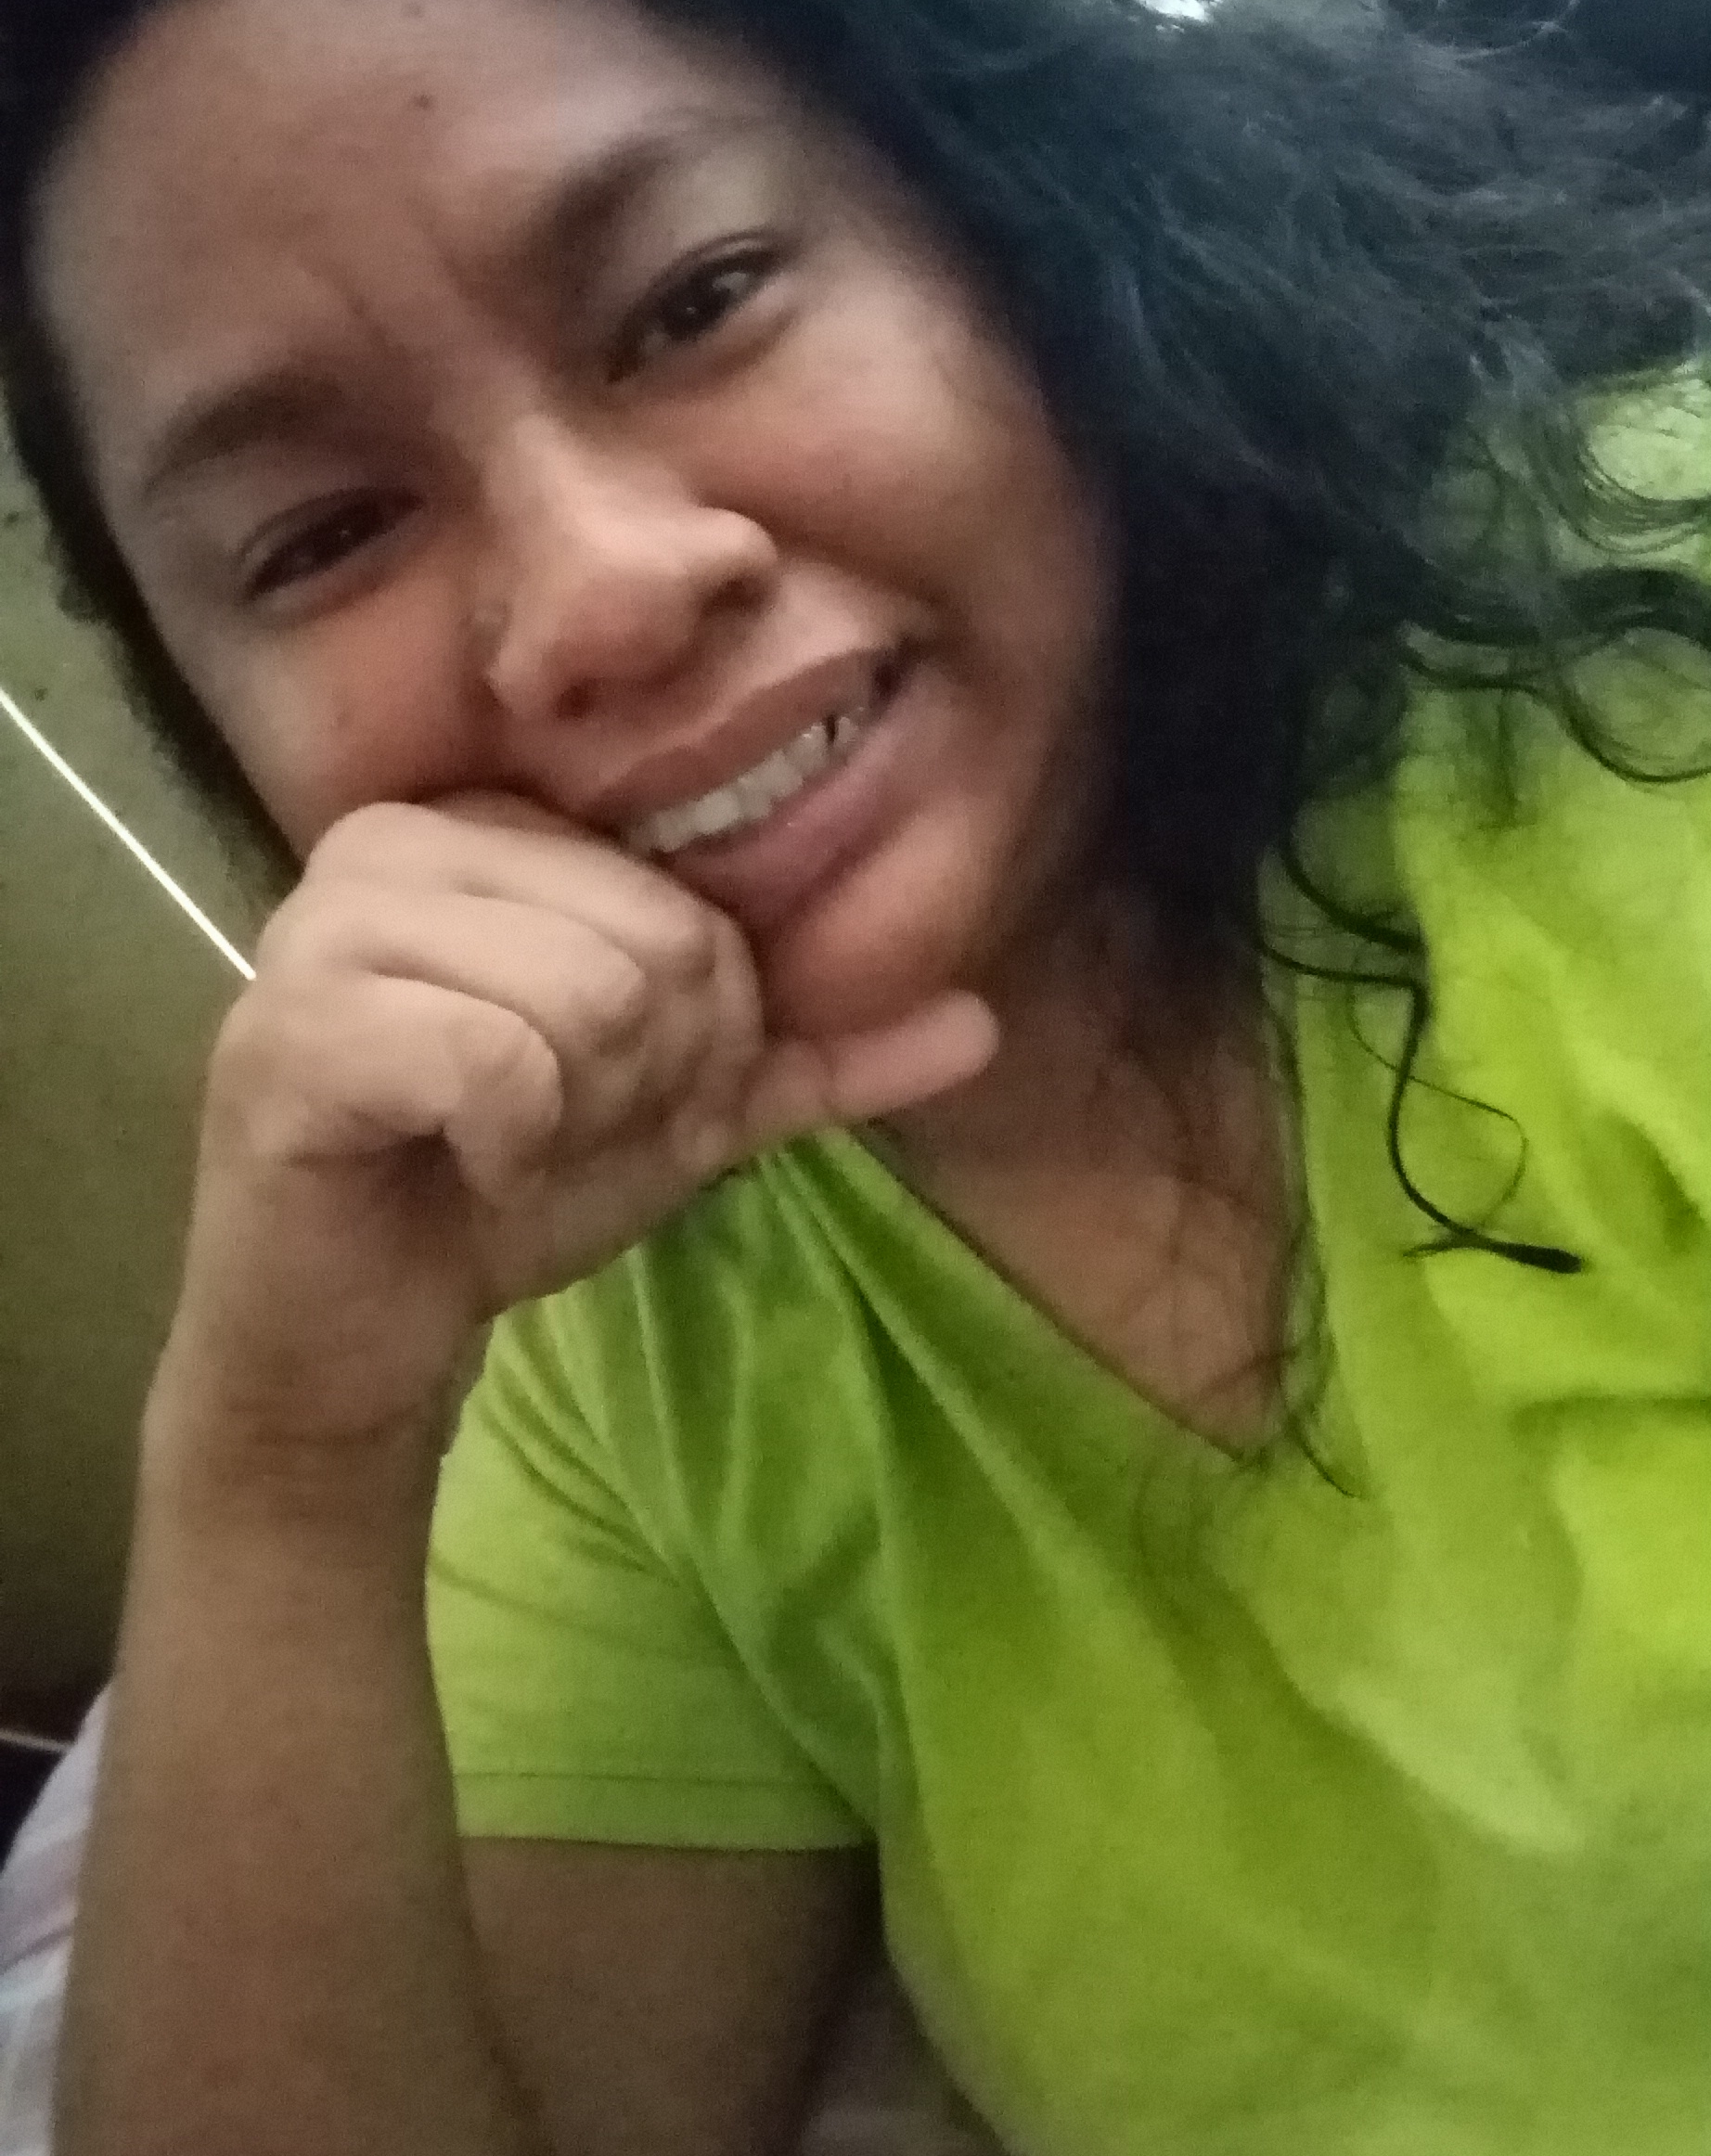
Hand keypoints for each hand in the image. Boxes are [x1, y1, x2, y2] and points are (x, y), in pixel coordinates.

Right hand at [157, 796, 994, 1466]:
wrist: (362, 1326)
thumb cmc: (511, 1186)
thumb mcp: (687, 1114)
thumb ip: (820, 1057)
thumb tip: (982, 1021)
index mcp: (490, 828)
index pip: (695, 914)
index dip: (692, 1038)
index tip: (605, 1093)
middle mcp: (393, 844)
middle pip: (651, 951)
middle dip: (637, 1082)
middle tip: (547, 1128)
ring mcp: (321, 927)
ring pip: (581, 1001)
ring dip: (570, 1118)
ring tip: (498, 1142)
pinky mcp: (282, 1031)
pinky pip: (490, 1064)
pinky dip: (501, 1147)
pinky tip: (449, 1162)